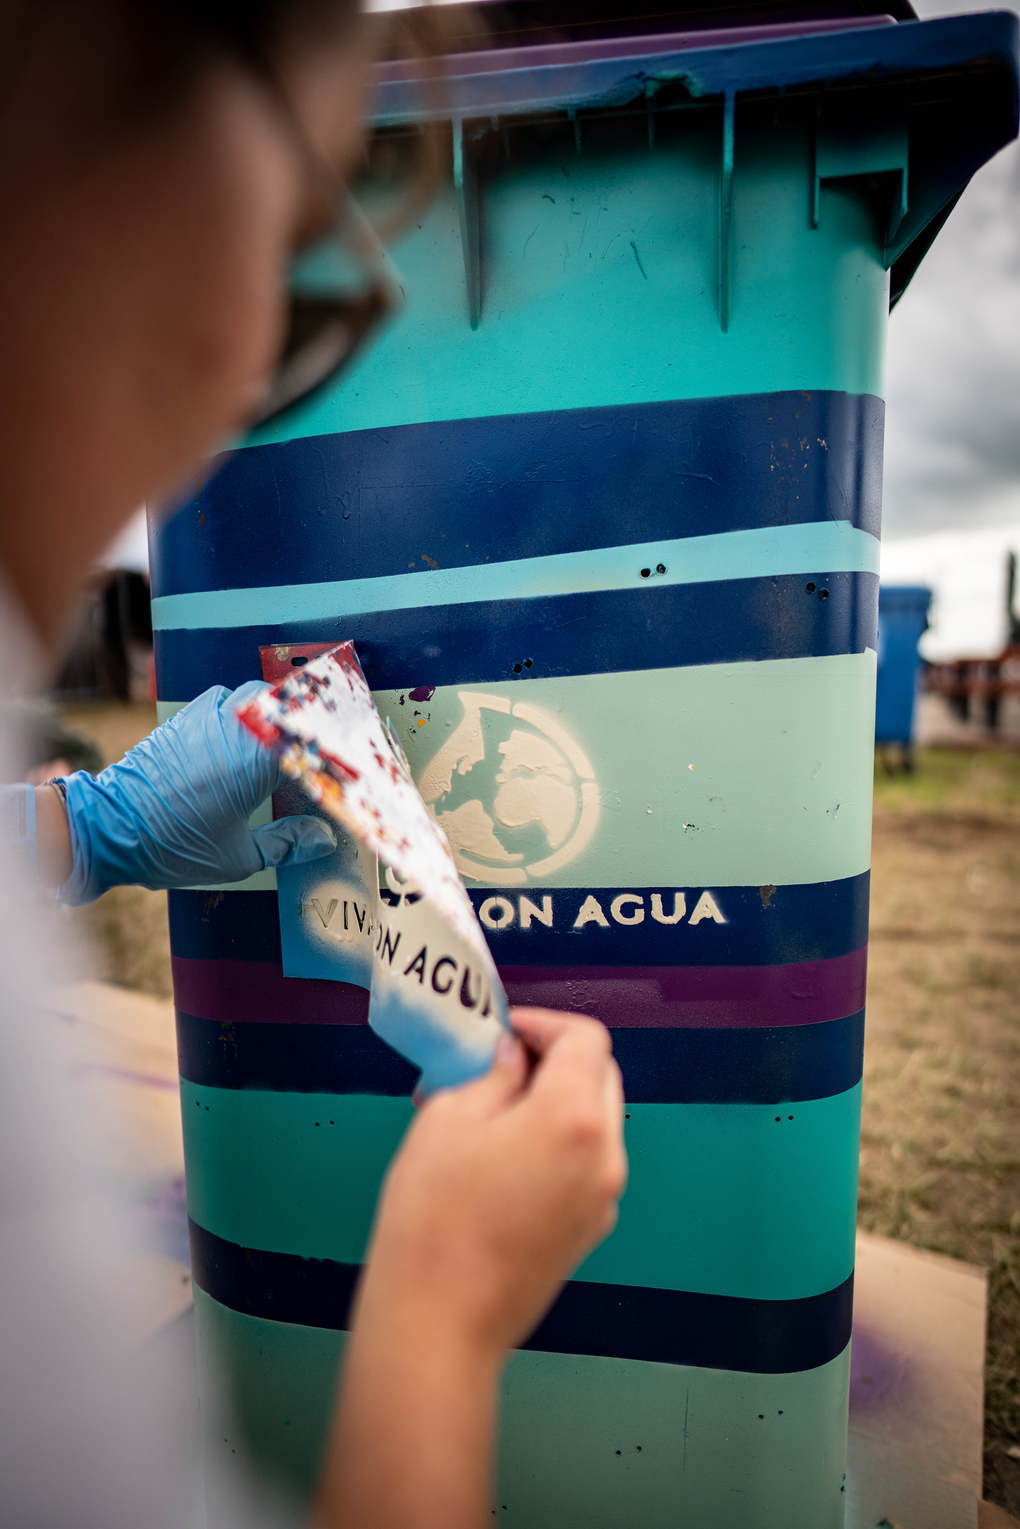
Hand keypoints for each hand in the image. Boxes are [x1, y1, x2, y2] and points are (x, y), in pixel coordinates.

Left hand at [55, 682, 335, 903]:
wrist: (110, 828)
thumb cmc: (175, 844)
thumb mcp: (240, 855)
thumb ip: (288, 842)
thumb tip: (323, 840)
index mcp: (256, 757)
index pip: (312, 736)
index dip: (338, 744)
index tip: (354, 760)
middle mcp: (234, 726)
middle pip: (287, 702)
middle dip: (306, 721)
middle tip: (319, 750)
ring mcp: (206, 717)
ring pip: (254, 696)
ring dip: (273, 714)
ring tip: (283, 745)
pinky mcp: (183, 719)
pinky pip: (223, 702)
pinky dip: (241, 715)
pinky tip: (243, 742)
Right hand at [316, 1009, 625, 1528]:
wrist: (438, 1323)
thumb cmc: (433, 1215)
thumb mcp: (447, 1119)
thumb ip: (491, 1075)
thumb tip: (512, 1058)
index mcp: (576, 1116)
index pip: (586, 1039)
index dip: (543, 1023)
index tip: (503, 1030)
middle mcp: (606, 1155)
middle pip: (600, 1076)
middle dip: (555, 1059)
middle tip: (498, 1063)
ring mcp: (605, 1198)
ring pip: (597, 1121)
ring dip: (557, 1100)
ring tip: (492, 1111)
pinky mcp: (591, 1231)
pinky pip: (587, 1163)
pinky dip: (558, 1142)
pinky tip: (503, 1158)